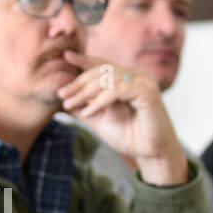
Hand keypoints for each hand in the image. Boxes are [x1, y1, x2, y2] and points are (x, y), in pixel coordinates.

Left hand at [55, 52, 186, 184]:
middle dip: (79, 82)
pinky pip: (118, 90)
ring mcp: (144, 82)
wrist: (150, 154)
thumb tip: (62, 97)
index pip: (103, 64)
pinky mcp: (147, 92)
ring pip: (108, 78)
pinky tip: (89, 112)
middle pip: (102, 69)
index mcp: (128, 77)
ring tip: (70, 104)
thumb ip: (84, 106)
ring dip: (85, 92)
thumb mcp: (99, 119)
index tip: (65, 57)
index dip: (84, 60)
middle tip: (62, 93)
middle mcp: (137, 75)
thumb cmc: (129, 136)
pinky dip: (100, 100)